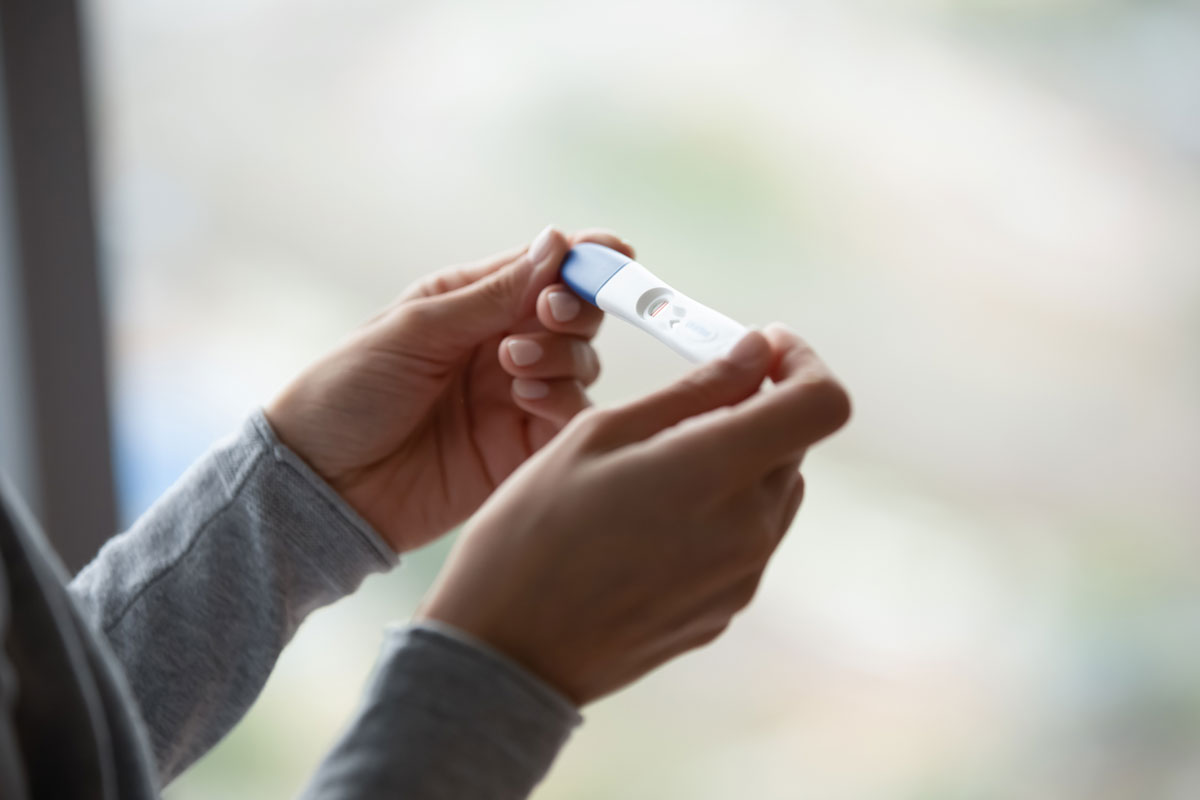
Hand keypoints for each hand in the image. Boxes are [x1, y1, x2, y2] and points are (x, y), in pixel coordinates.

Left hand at [266, 226, 633, 553]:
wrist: (323, 485)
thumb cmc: (348, 393)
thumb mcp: (417, 330)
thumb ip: (493, 294)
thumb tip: (557, 243)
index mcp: (470, 303)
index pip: (543, 270)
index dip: (585, 260)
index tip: (614, 254)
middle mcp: (501, 346)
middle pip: (575, 316)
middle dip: (576, 309)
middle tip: (547, 314)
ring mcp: (515, 398)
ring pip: (582, 364)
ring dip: (563, 354)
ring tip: (514, 364)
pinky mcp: (523, 450)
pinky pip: (571, 418)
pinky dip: (564, 400)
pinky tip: (526, 397)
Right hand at [416, 325, 850, 704]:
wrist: (506, 651)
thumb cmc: (533, 529)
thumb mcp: (600, 434)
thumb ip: (693, 390)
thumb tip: (754, 353)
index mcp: (719, 472)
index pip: (822, 404)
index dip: (803, 364)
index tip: (763, 350)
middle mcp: (749, 529)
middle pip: (794, 446)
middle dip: (757, 409)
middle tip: (688, 403)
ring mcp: (742, 578)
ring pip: (772, 494)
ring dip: (740, 463)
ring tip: (658, 468)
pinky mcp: (724, 612)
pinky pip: (746, 541)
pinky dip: (720, 512)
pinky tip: (651, 522)